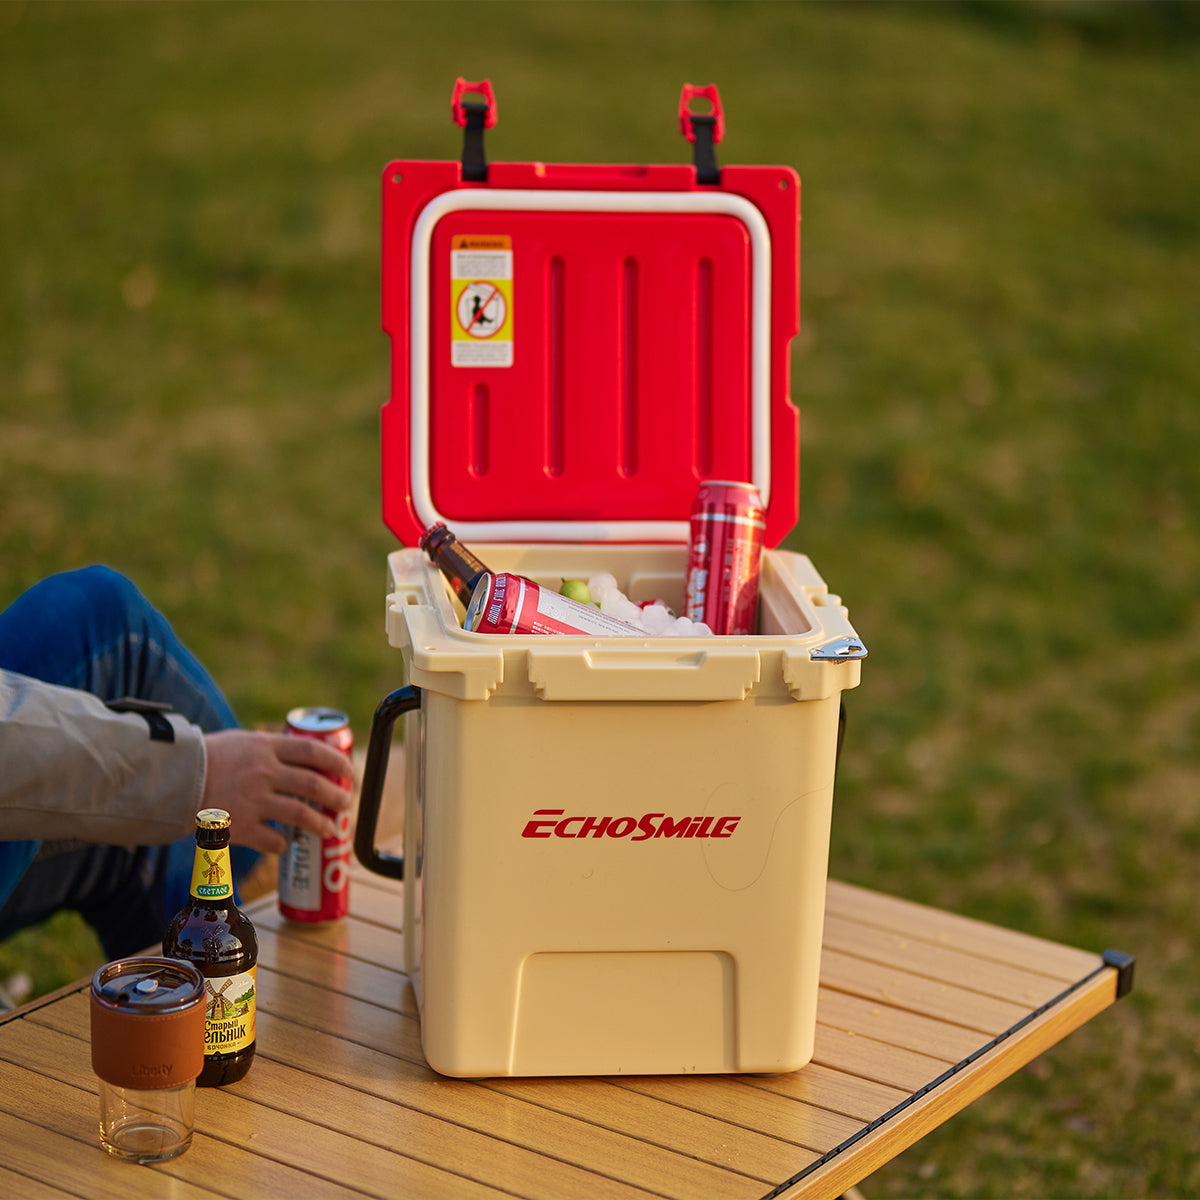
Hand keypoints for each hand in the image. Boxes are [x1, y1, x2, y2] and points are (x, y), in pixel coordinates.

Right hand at [201, 729, 353, 854]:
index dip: (337, 761)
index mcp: (265, 748)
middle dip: (336, 796)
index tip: (349, 771)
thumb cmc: (210, 758)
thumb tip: (308, 759)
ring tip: (330, 829)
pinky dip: (282, 845)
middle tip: (345, 803)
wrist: (172, 780)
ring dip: (320, 824)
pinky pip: (272, 841)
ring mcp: (252, 801)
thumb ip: (272, 750)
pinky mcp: (240, 827)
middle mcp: (262, 773)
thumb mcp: (244, 742)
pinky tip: (285, 845)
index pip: (312, 751)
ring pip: (300, 815)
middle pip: (313, 784)